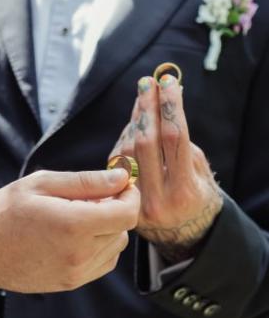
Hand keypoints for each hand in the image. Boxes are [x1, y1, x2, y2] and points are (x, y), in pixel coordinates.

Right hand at [0, 168, 139, 292]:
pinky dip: (99, 248)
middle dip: (114, 210)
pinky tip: (75, 238)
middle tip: (88, 200)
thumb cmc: (6, 211)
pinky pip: (103, 263)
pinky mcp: (71, 282)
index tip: (118, 186)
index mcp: (74, 224)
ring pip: (115, 246)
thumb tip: (121, 178)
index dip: (129, 196)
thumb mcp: (41, 184)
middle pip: (122, 229)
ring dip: (107, 230)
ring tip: (78, 219)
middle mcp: (80, 252)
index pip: (127, 212)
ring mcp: (76, 272)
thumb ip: (85, 181)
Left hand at [109, 73, 222, 263]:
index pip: (174, 138)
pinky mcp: (118, 200)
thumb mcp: (200, 175)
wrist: (183, 236)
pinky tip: (134, 122)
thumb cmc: (197, 197)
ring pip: (127, 150)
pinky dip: (125, 138)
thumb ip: (182, 146)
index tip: (168, 82)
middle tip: (147, 81)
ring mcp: (134, 202)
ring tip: (143, 96)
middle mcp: (157, 198)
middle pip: (145, 142)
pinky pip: (117, 162)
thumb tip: (165, 105)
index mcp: (184, 191)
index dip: (169, 106)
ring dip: (134, 119)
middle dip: (146, 108)